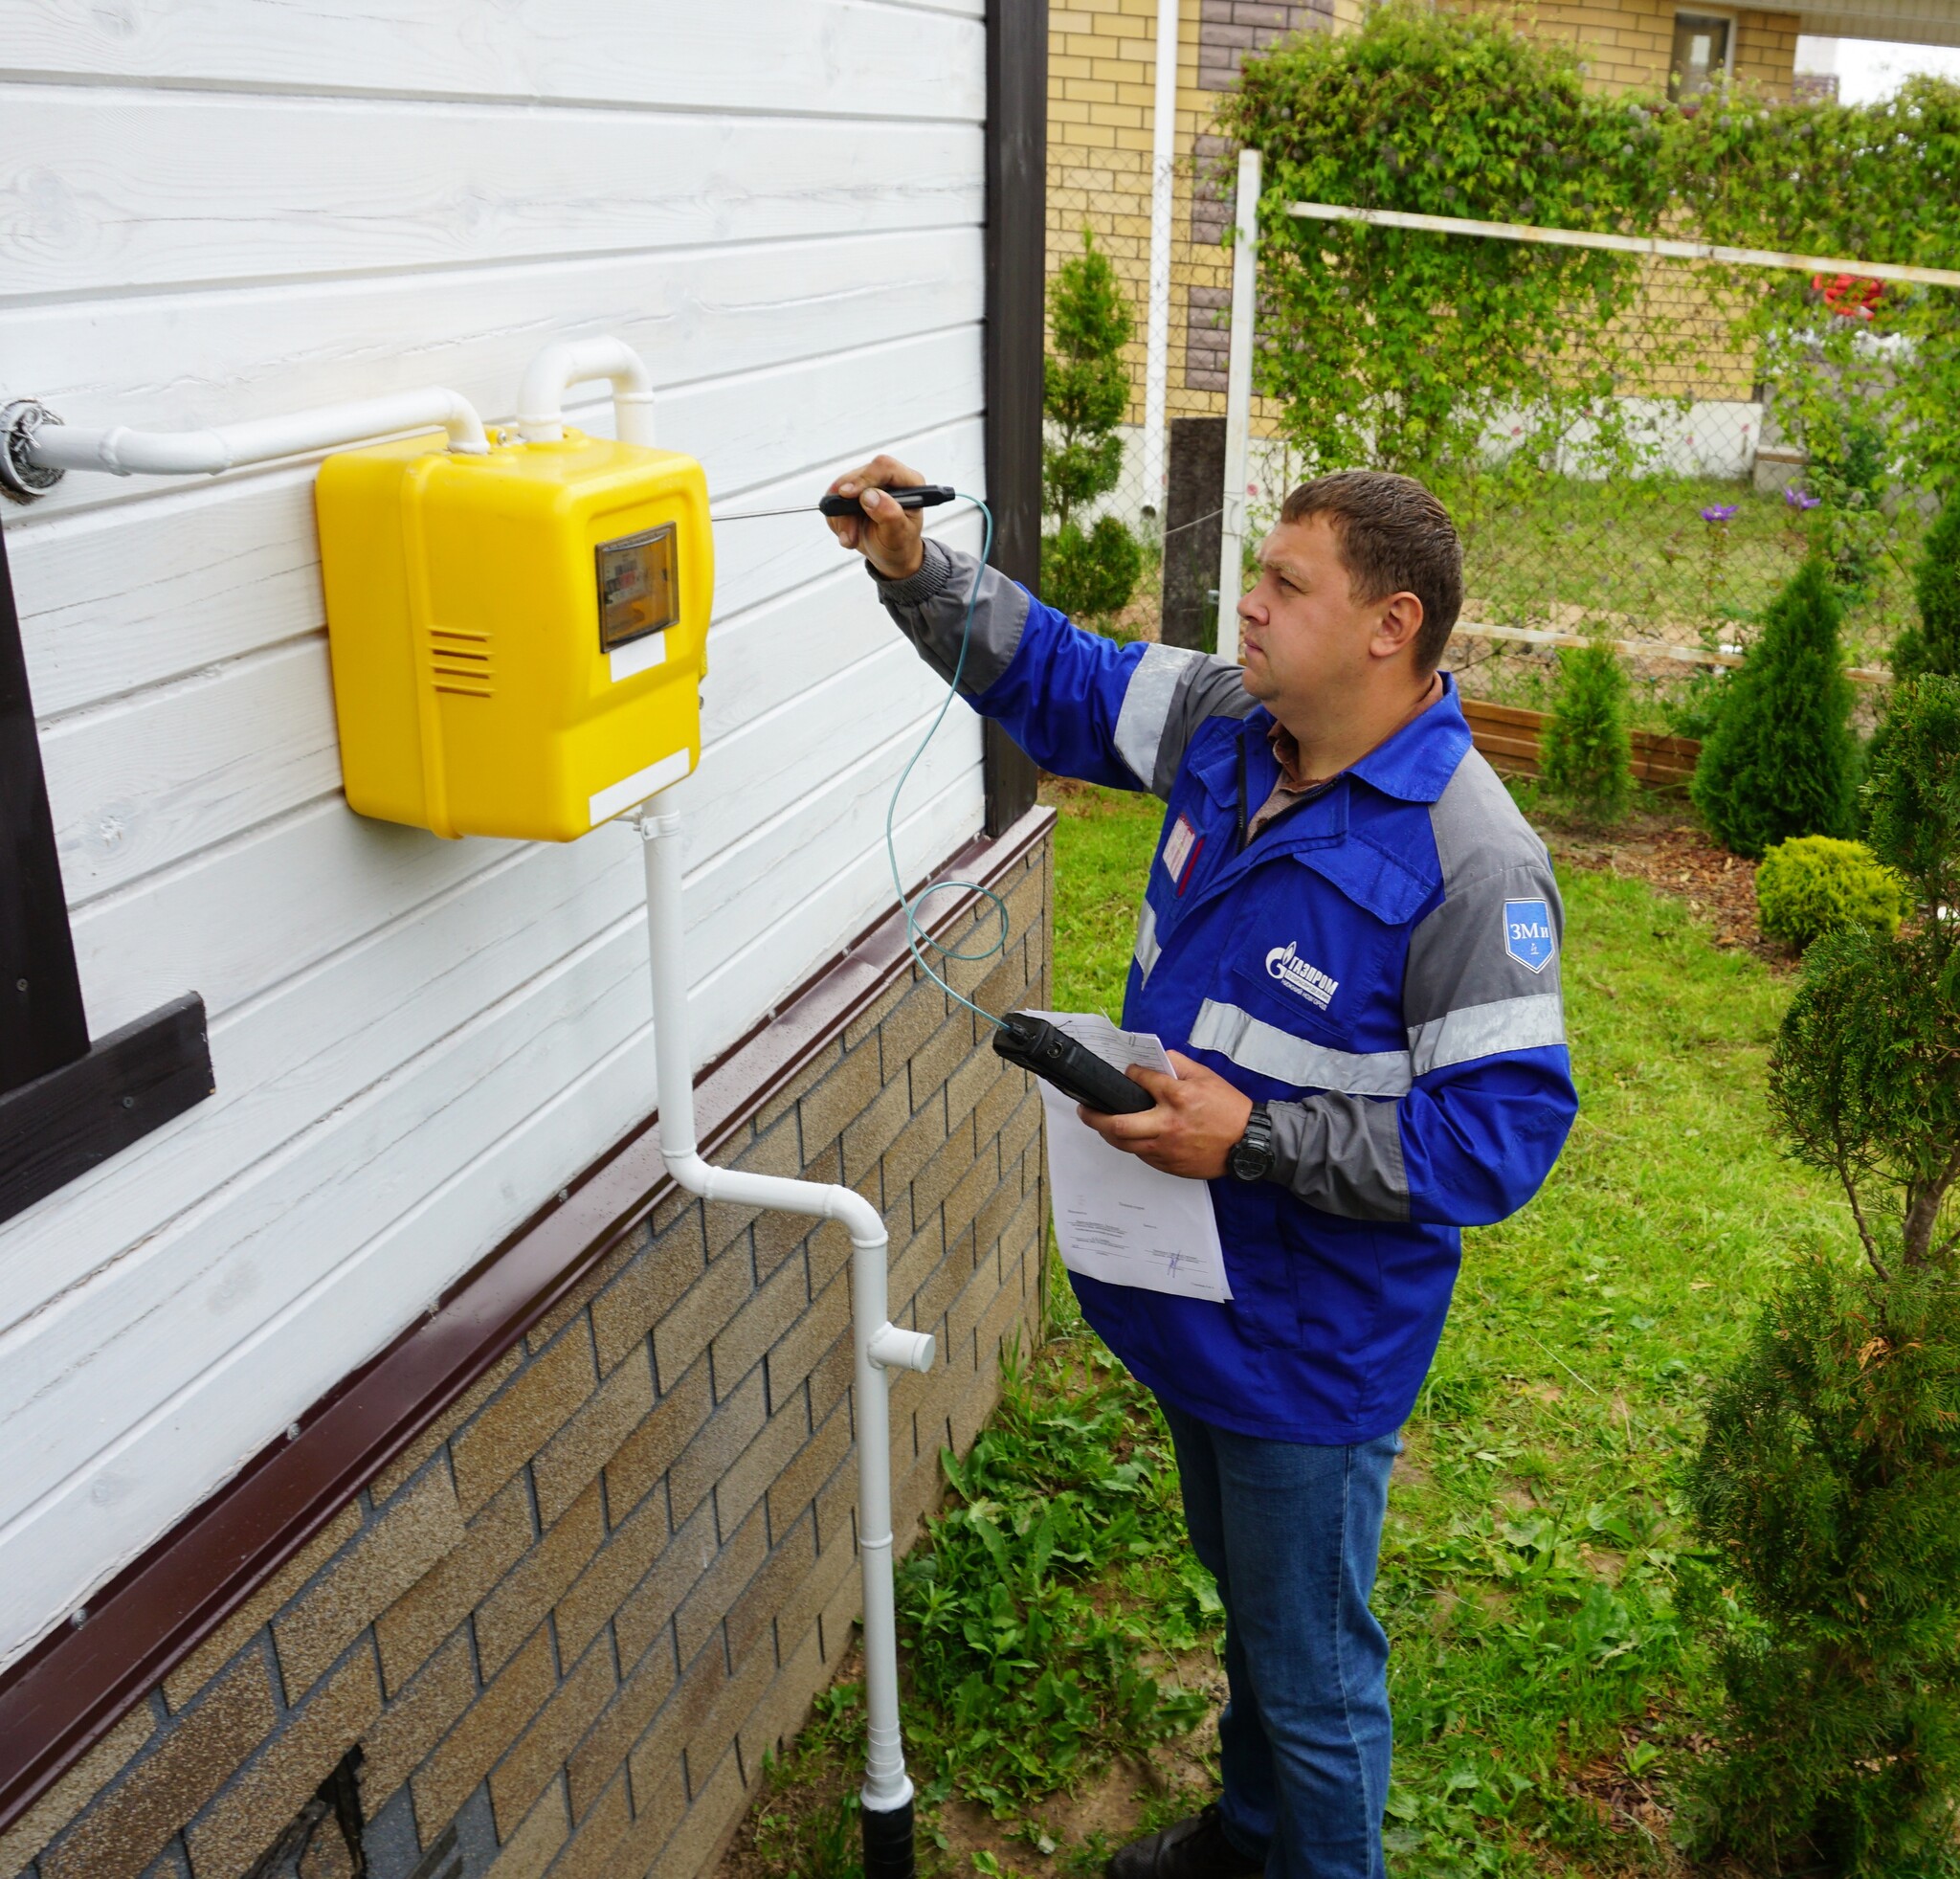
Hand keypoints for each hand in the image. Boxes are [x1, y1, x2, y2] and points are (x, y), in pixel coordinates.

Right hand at [826, 454, 926, 580]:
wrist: (890, 555)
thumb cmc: (900, 545)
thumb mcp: (898, 536)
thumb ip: (889, 515)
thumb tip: (869, 496)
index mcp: (909, 483)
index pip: (884, 467)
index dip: (864, 478)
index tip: (847, 495)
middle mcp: (888, 478)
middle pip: (858, 476)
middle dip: (847, 507)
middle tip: (849, 536)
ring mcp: (868, 483)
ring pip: (840, 487)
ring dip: (840, 517)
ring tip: (851, 539)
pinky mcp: (853, 492)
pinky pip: (833, 498)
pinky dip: (836, 519)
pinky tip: (849, 532)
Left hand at [1076, 1051, 1254, 1180]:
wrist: (1248, 1144)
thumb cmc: (1229, 1110)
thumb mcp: (1207, 1077)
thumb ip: (1179, 1065)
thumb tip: (1156, 1059)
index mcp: (1178, 1098)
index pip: (1141, 1081)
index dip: (1130, 1074)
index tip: (1127, 1073)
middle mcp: (1168, 1125)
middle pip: (1118, 1124)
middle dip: (1094, 1116)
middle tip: (1084, 1109)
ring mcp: (1167, 1148)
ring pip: (1125, 1144)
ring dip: (1107, 1133)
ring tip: (1100, 1123)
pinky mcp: (1169, 1165)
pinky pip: (1141, 1155)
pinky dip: (1131, 1144)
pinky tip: (1129, 1136)